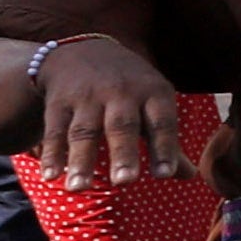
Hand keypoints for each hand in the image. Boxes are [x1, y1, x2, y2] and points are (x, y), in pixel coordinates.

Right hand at [37, 40, 188, 188]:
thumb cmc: (131, 88)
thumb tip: (190, 177)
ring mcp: (87, 97)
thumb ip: (168, 140)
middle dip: (123, 154)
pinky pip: (55, 130)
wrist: (83, 51)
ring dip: (80, 160)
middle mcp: (121, 93)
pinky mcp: (59, 102)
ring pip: (84, 131)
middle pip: (122, 126)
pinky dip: (51, 154)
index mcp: (153, 93)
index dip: (164, 148)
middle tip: (125, 182)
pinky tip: (49, 176)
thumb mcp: (155, 103)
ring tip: (78, 189)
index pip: (161, 122)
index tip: (165, 175)